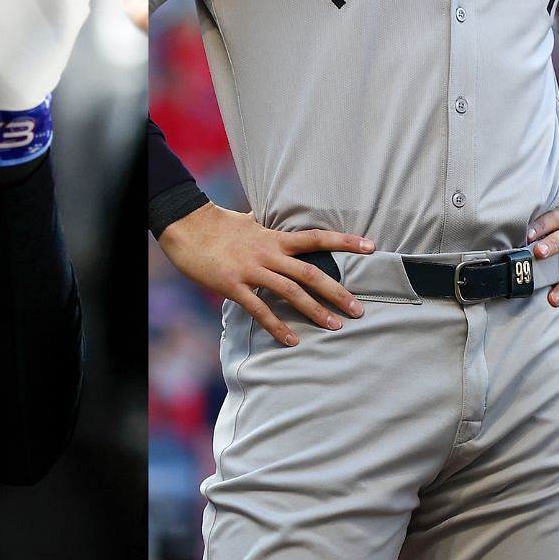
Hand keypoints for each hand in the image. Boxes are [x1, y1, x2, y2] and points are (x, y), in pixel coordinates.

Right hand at [159, 201, 373, 346]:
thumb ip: (265, 225)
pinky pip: (260, 309)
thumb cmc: (217, 225)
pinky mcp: (234, 285)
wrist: (187, 228)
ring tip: (335, 326)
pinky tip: (292, 340)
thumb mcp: (248, 221)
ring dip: (314, 311)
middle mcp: (268, 253)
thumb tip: (270, 219)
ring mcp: (252, 270)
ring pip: (290, 292)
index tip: (371, 247)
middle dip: (337, 291)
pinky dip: (277, 326)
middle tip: (358, 310)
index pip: (317, 238)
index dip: (345, 242)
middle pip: (310, 272)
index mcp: (274, 237)